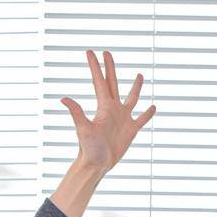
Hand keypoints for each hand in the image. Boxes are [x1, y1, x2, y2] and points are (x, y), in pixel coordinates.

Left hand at [60, 50, 155, 174]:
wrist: (97, 165)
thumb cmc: (88, 149)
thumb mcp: (83, 129)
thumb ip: (76, 112)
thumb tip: (62, 98)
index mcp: (103, 107)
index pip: (99, 81)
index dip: (95, 66)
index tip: (91, 51)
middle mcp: (113, 110)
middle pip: (113, 83)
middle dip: (110, 68)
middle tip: (107, 52)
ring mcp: (123, 119)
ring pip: (131, 98)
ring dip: (135, 87)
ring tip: (139, 75)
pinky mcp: (131, 130)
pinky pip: (142, 119)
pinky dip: (148, 113)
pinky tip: (153, 107)